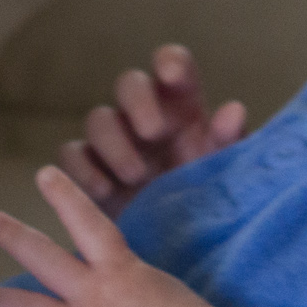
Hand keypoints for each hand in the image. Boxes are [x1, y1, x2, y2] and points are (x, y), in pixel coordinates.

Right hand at [63, 45, 248, 207]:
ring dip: (114, 143)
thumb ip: (230, 141)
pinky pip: (72, 156)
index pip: (174, 65)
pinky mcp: (87, 169)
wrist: (177, 244)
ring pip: (98, 119)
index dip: (170, 62)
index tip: (172, 74)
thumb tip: (234, 109)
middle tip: (153, 131)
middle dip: (138, 101)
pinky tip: (104, 190)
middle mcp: (144, 115)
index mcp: (183, 106)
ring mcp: (112, 140)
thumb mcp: (225, 170)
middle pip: (129, 83)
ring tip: (135, 175)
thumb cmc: (206, 195)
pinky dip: (83, 170)